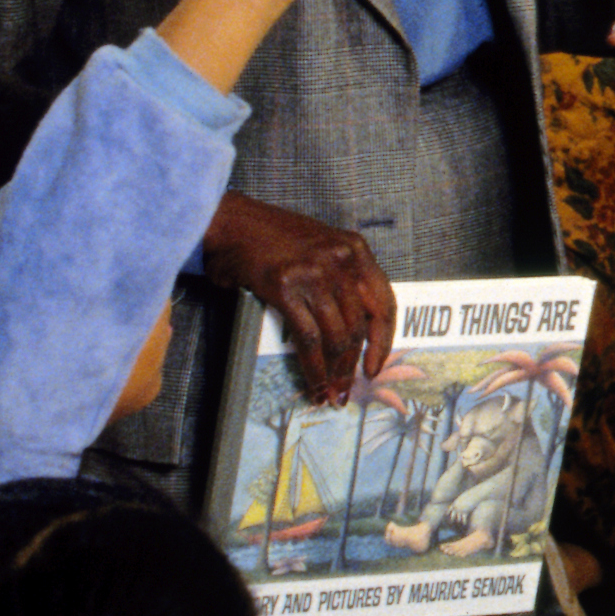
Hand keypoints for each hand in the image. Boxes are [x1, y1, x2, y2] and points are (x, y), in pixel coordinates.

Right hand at [201, 193, 391, 403]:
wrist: (230, 222)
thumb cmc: (271, 238)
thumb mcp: (321, 248)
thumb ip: (341, 280)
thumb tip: (351, 332)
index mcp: (355, 250)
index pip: (384, 303)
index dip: (383, 341)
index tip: (375, 366)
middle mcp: (341, 261)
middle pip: (360, 326)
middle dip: (353, 365)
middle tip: (346, 391)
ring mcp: (314, 274)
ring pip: (337, 338)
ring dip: (334, 373)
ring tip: (329, 394)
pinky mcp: (286, 288)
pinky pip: (309, 339)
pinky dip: (313, 368)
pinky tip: (312, 383)